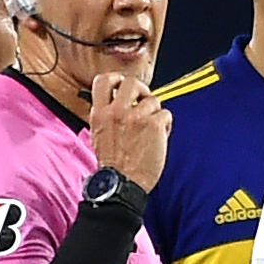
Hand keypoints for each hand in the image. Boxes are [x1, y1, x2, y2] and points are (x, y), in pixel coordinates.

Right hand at [90, 74, 169, 188]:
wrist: (122, 184)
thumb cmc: (113, 166)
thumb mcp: (98, 134)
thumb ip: (106, 115)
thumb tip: (119, 102)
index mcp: (100, 113)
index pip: (103, 80)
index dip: (116, 79)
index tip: (122, 85)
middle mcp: (117, 111)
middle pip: (132, 82)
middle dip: (141, 90)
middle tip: (144, 101)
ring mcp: (136, 117)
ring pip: (154, 100)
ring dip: (155, 113)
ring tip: (152, 130)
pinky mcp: (154, 125)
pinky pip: (166, 114)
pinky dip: (166, 125)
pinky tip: (159, 138)